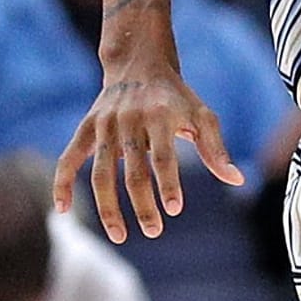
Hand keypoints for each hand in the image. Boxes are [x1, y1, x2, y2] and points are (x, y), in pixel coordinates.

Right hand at [54, 64, 243, 242]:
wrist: (139, 64)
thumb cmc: (177, 97)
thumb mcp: (201, 115)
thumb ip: (216, 149)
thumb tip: (237, 179)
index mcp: (159, 116)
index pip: (163, 156)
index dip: (168, 183)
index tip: (174, 209)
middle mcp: (129, 120)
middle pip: (133, 170)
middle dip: (142, 204)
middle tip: (154, 231)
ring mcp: (104, 125)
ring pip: (101, 172)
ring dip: (108, 207)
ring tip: (120, 235)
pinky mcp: (86, 128)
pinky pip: (69, 158)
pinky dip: (62, 183)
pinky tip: (62, 210)